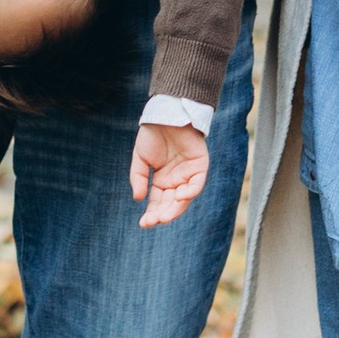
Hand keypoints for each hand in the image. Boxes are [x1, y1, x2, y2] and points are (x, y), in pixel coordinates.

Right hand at [131, 112, 210, 229]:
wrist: (165, 114)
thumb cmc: (152, 134)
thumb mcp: (140, 158)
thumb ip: (139, 177)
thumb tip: (138, 199)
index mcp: (162, 181)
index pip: (158, 202)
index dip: (152, 213)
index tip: (143, 223)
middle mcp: (176, 181)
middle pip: (171, 204)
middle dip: (162, 214)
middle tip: (152, 222)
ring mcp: (188, 175)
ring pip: (184, 198)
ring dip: (175, 209)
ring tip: (164, 217)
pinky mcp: (200, 167)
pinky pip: (197, 184)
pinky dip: (190, 192)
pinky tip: (179, 196)